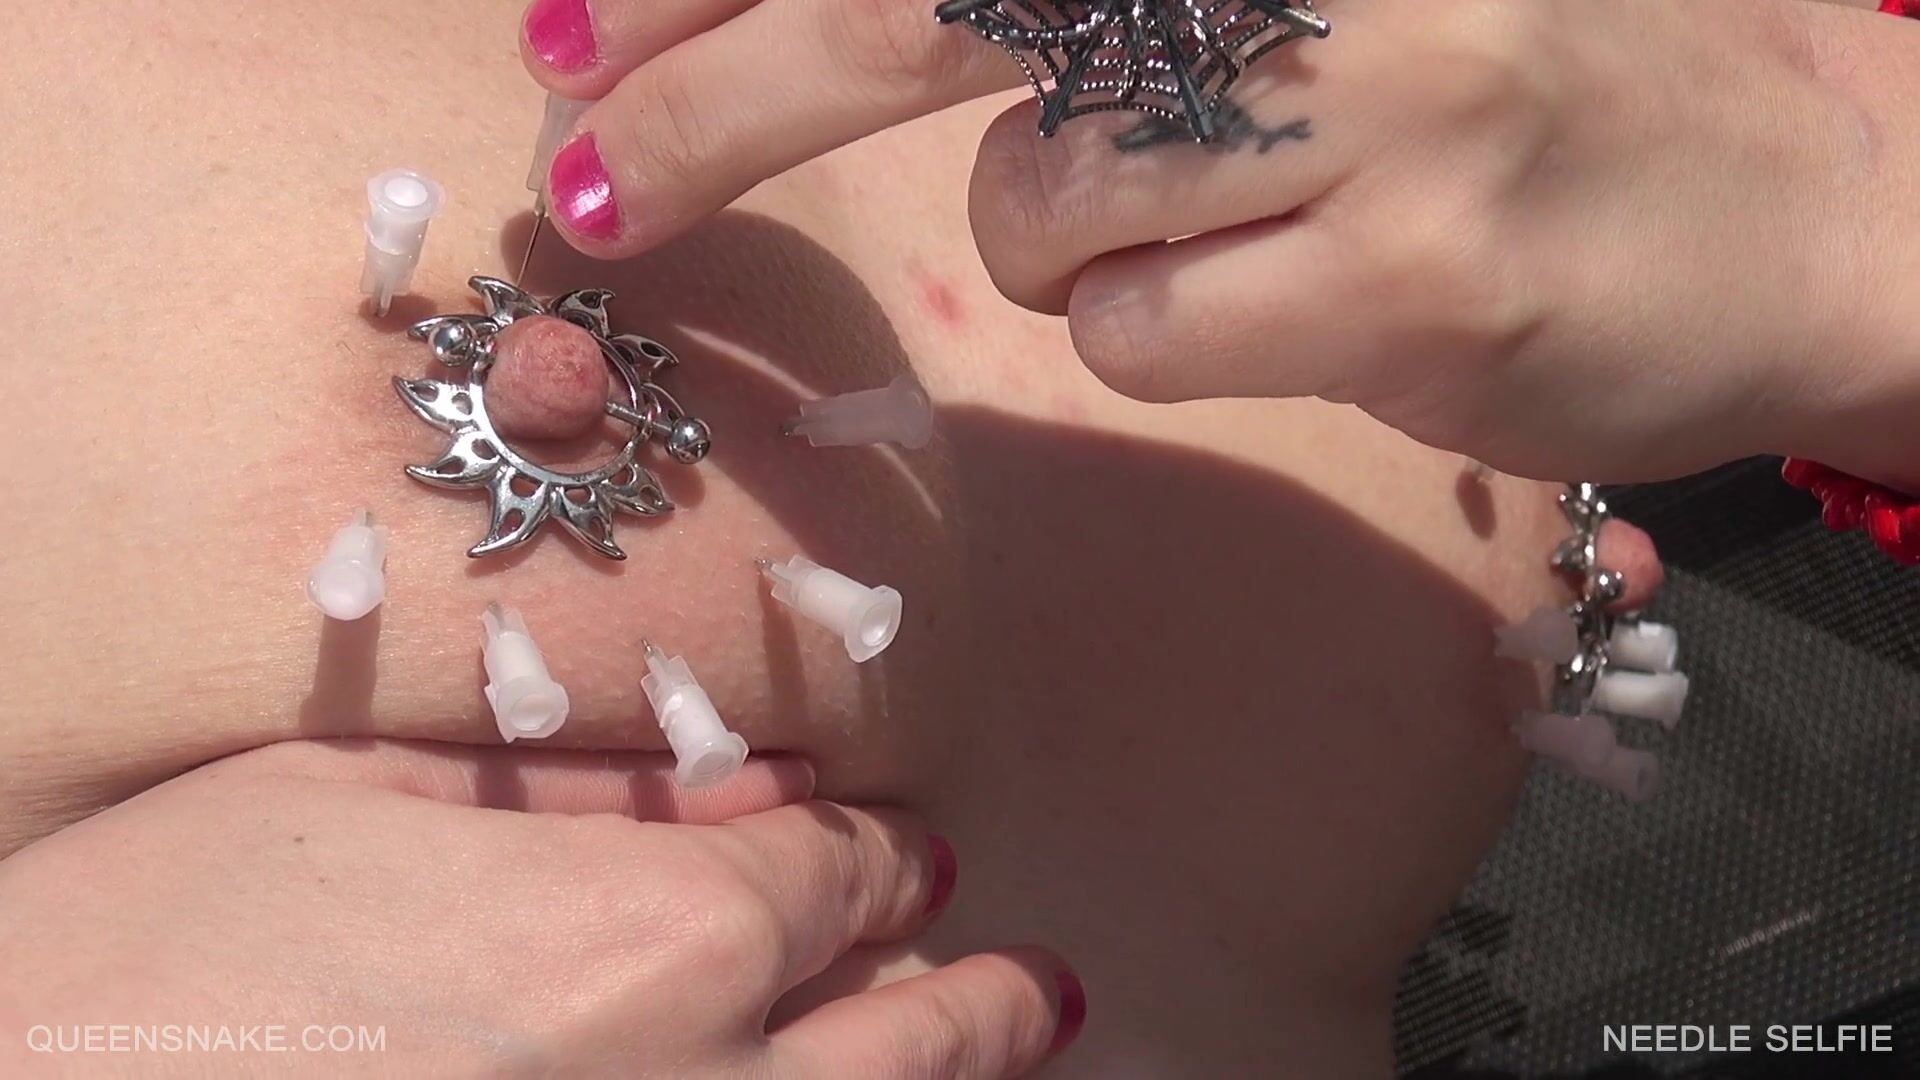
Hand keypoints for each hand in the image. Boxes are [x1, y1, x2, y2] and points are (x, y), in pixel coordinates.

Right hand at [0, 740, 1077, 1076]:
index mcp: (658, 934)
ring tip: (1026, 1042)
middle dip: (980, 997)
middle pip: (908, 1035)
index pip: (828, 872)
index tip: (895, 852)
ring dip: (956, 1079)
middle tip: (1037, 984)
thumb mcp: (349, 808)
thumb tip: (716, 786)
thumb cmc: (151, 959)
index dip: (869, 854)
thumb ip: (559, 794)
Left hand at [518, 0, 1919, 483]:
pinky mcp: (1413, 272)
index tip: (570, 33)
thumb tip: (827, 31)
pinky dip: (1174, 336)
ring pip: (1035, 213)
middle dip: (715, 99)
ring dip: (1075, 243)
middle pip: (920, 6)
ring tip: (1244, 222)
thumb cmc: (1506, 78)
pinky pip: (1141, 340)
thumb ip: (1083, 0)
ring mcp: (1372, 92)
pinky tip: (1312, 298)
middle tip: (581, 183)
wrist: (1787, 194)